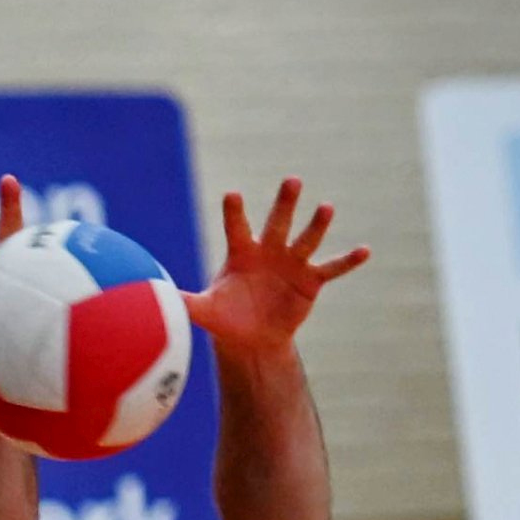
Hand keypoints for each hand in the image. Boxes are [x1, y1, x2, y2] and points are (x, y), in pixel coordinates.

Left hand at [185, 178, 368, 354]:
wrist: (251, 338)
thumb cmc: (225, 317)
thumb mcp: (203, 311)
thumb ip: (183, 300)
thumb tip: (154, 296)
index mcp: (241, 252)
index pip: (236, 227)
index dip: (234, 212)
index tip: (231, 194)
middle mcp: (269, 251)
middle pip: (277, 222)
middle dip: (285, 203)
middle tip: (292, 181)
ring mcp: (292, 263)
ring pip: (306, 239)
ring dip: (317, 225)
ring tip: (326, 208)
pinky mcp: (311, 281)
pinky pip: (332, 268)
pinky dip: (348, 260)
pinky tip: (365, 250)